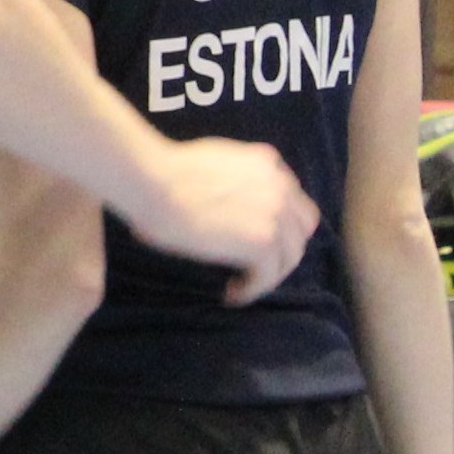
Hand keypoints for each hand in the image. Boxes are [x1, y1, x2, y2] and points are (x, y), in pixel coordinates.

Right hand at [133, 137, 318, 303]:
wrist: (153, 182)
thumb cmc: (164, 173)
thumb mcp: (214, 160)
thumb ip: (236, 176)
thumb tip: (228, 199)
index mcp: (267, 162)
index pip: (294, 202)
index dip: (281, 226)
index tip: (256, 240)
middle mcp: (280, 185)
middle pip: (300, 231)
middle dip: (280, 252)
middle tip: (252, 267)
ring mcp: (275, 213)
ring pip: (289, 257)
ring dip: (267, 274)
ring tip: (240, 285)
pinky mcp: (262, 240)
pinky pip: (268, 276)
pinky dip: (252, 289)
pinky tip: (232, 292)